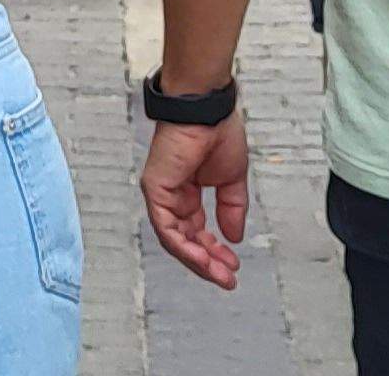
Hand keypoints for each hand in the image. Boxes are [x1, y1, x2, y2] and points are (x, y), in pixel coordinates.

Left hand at [139, 110, 252, 288]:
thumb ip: (232, 208)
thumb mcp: (232, 180)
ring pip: (175, 239)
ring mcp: (160, 194)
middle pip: (186, 239)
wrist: (207, 110)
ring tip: (220, 274)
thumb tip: (234, 237)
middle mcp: (172, 195)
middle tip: (227, 278)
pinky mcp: (154, 189)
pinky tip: (203, 257)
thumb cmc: (217, 132)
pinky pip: (166, 227)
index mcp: (188, 192)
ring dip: (198, 260)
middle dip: (208, 262)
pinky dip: (184, 245)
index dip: (215, 250)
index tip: (233, 265)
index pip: (197, 230)